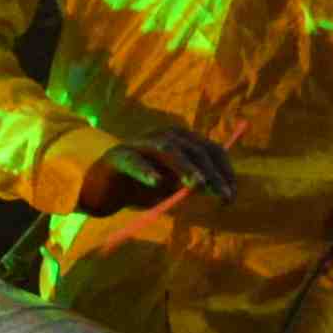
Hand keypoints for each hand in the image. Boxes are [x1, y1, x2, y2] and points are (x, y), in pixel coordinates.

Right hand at [82, 131, 239, 213]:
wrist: (100, 190)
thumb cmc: (140, 188)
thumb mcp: (172, 187)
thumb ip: (192, 185)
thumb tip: (218, 190)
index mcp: (180, 140)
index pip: (210, 149)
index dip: (224, 170)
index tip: (232, 193)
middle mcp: (162, 136)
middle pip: (194, 149)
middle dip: (211, 173)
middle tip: (222, 196)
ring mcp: (139, 144)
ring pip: (167, 150)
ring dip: (184, 167)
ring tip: (197, 184)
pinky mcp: (117, 156)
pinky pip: (134, 161)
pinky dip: (145, 170)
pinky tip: (155, 182)